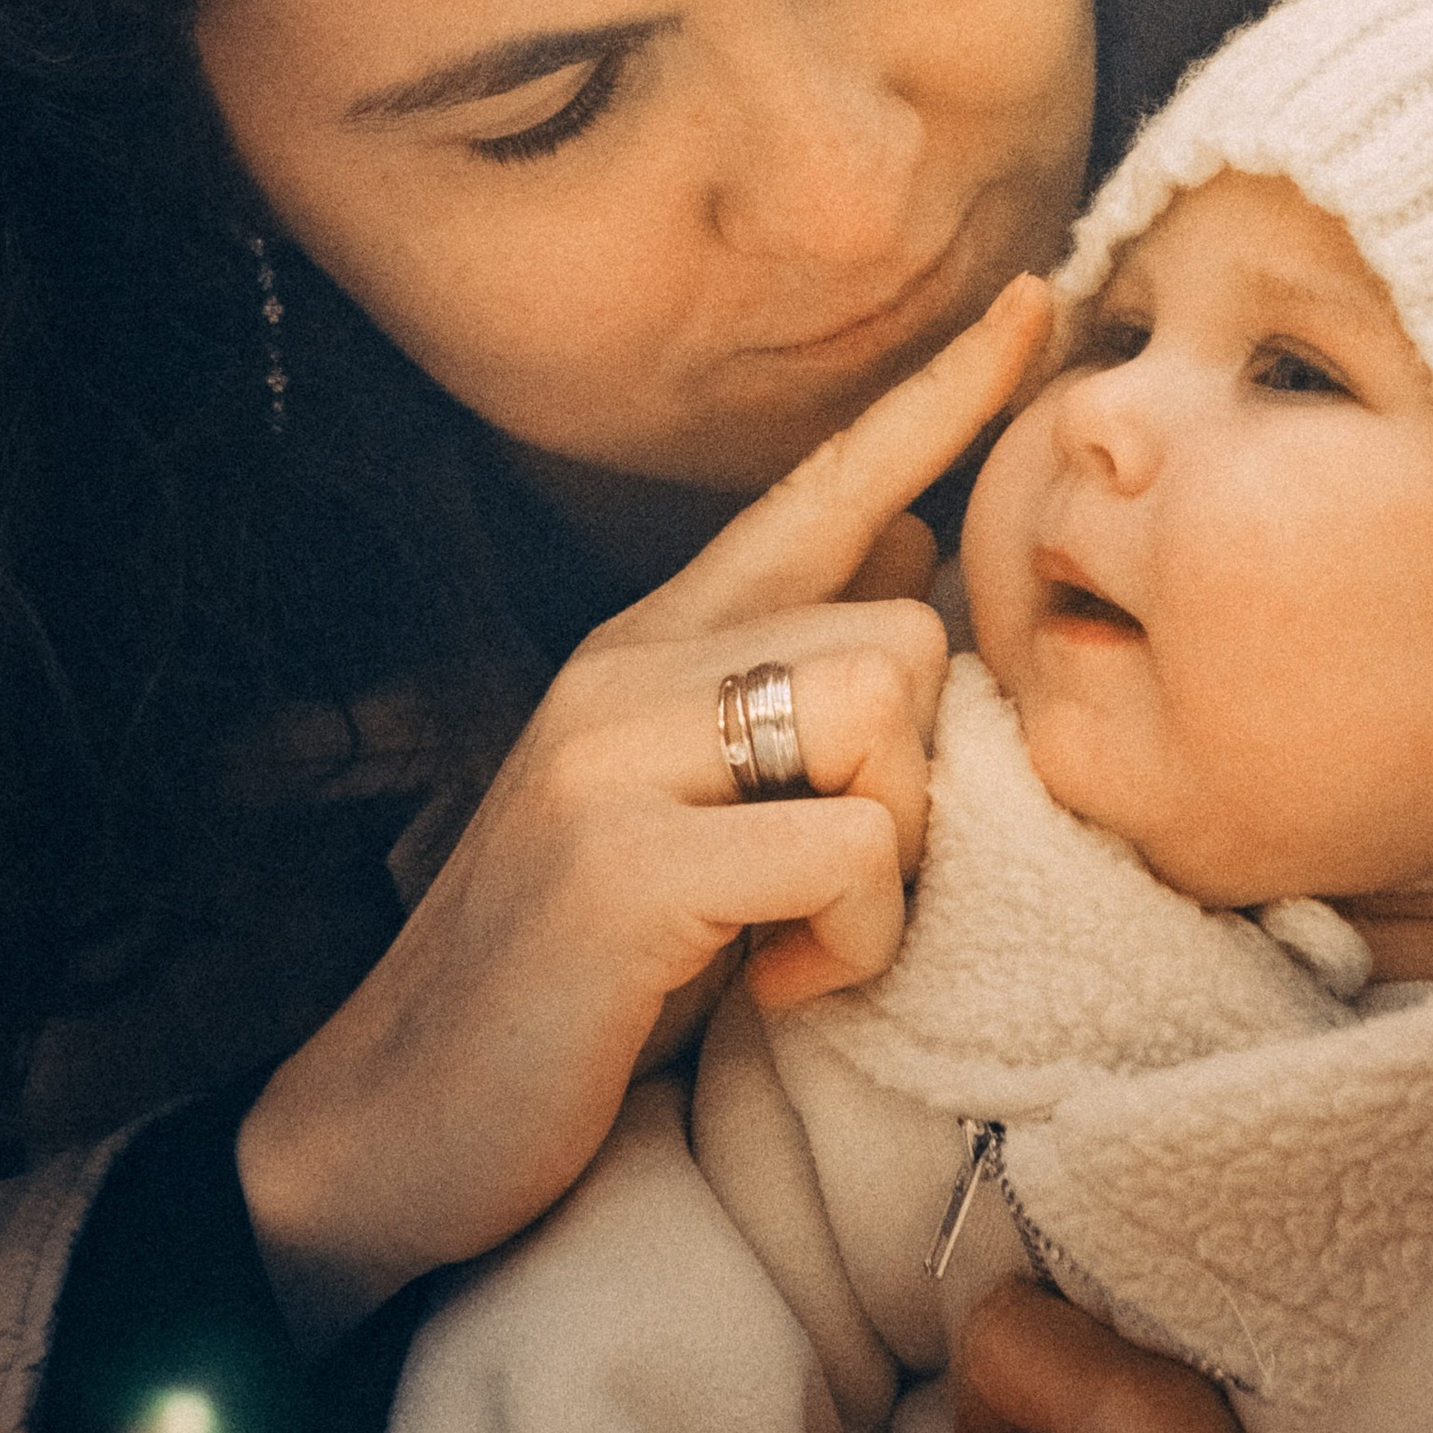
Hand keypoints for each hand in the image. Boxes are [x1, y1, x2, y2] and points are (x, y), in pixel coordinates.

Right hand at [237, 278, 1053, 1345]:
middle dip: (917, 780)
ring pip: (884, 713)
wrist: (390, 1128)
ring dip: (887, 865)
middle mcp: (627, 668)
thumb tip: (913, 553)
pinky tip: (769, 986)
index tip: (1041, 305)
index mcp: (649, 646)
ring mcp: (616, 756)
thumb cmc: (577, 983)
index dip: (938, 400)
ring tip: (793, 942)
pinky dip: (848, 939)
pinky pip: (849, 847)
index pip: (819, 489)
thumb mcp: (693, 810)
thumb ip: (788, 680)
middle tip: (829, 895)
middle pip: (904, 633)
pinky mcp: (626, 865)